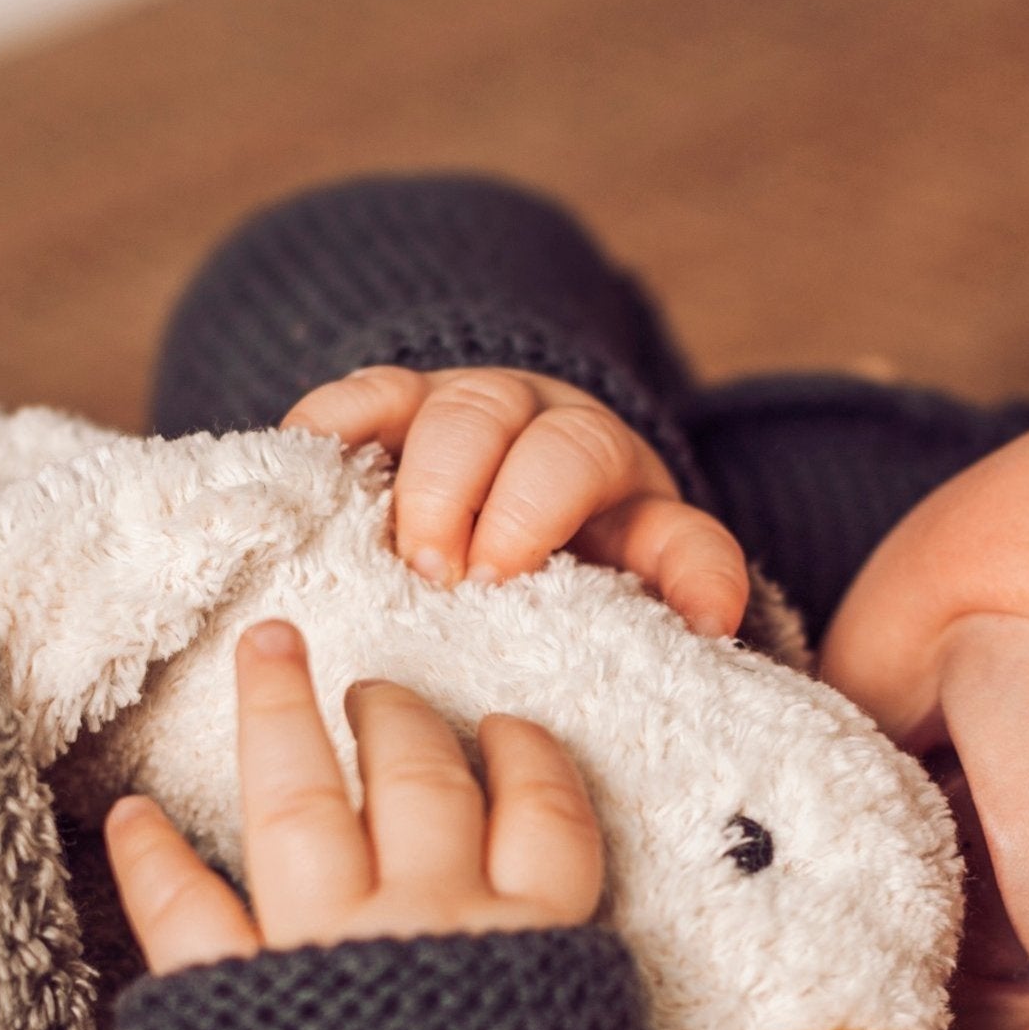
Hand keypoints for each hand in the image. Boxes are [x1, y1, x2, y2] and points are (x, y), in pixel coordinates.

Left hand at [104, 619, 604, 975]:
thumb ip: (577, 1000)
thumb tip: (576, 968)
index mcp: (535, 942)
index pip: (544, 815)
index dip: (526, 759)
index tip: (508, 728)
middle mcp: (434, 923)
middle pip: (424, 786)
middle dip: (399, 720)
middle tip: (376, 688)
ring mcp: (326, 950)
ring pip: (303, 805)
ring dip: (283, 721)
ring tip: (272, 658)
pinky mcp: (237, 1000)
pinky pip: (189, 913)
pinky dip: (153, 861)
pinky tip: (133, 817)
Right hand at [282, 364, 748, 636]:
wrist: (502, 473)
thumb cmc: (562, 567)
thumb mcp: (624, 595)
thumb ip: (663, 611)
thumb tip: (714, 635)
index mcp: (643, 508)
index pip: (688, 537)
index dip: (695, 577)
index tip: (697, 626)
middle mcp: (570, 439)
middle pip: (564, 451)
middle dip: (522, 517)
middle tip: (478, 588)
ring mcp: (483, 410)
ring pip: (468, 417)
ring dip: (442, 489)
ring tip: (415, 563)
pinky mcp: (402, 400)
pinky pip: (367, 395)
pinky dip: (339, 428)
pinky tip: (314, 469)